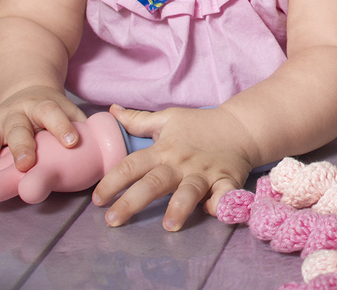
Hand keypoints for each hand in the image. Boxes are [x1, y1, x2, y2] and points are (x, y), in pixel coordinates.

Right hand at [0, 85, 85, 176]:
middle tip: (26, 162)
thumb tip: (110, 152)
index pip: (54, 115)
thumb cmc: (52, 109)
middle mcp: (15, 114)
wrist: (25, 89)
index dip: (63, 127)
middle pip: (18, 130)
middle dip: (21, 146)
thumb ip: (83, 128)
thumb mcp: (69, 110)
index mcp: (42, 106)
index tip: (73, 142)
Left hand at [92, 105, 255, 230]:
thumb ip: (138, 120)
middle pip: (154, 183)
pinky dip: (220, 203)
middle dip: (132, 202)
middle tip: (112, 221)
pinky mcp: (226, 180)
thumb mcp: (168, 118)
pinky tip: (213, 212)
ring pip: (189, 191)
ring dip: (179, 207)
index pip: (132, 165)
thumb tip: (111, 111)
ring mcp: (204, 173)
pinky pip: (223, 194)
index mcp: (164, 150)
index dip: (112, 181)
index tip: (97, 199)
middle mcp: (181, 164)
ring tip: (169, 226)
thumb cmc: (200, 125)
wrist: (240, 127)